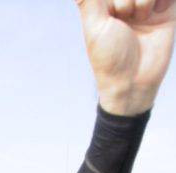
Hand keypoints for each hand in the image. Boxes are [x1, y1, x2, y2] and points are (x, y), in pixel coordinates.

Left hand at [75, 0, 175, 114]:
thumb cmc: (109, 59)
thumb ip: (88, 0)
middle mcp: (125, 3)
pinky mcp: (165, 11)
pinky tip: (155, 13)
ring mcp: (145, 6)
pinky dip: (161, 0)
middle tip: (126, 17)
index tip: (114, 15)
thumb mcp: (94, 26)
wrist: (134, 83)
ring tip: (141, 18)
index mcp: (104, 5)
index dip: (115, 0)